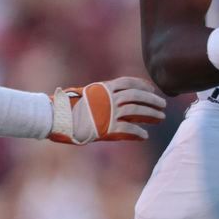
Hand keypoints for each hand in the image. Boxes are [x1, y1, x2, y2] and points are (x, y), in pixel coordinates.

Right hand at [48, 77, 165, 144]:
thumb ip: (104, 96)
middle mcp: (109, 98)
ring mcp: (109, 112)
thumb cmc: (68, 107)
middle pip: (137, 96)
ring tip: (160, 118)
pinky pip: (128, 129)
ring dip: (151, 114)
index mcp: (104, 88)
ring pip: (137, 110)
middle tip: (163, 105)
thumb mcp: (89, 95)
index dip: (144, 85)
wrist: (55, 117)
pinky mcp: (107, 127)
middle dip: (152, 100)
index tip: (153, 90)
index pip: (129, 82)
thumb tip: (118, 99)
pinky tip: (145, 136)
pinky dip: (138, 132)